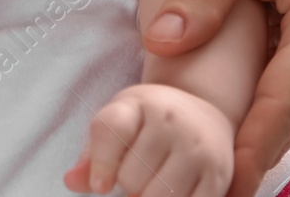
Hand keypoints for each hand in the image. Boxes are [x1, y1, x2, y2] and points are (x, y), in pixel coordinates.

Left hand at [65, 83, 233, 196]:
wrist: (203, 112)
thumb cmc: (150, 122)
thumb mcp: (120, 123)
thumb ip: (92, 153)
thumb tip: (72, 182)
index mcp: (142, 103)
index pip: (110, 130)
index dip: (100, 164)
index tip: (100, 185)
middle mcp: (173, 122)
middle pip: (130, 178)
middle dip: (127, 185)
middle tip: (138, 175)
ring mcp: (199, 150)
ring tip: (151, 185)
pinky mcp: (217, 177)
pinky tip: (170, 193)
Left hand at [153, 0, 289, 196]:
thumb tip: (166, 43)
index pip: (288, 99)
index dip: (255, 146)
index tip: (224, 181)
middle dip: (250, 156)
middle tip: (200, 191)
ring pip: (287, 109)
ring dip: (250, 140)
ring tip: (201, 175)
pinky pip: (281, 90)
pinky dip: (253, 113)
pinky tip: (215, 133)